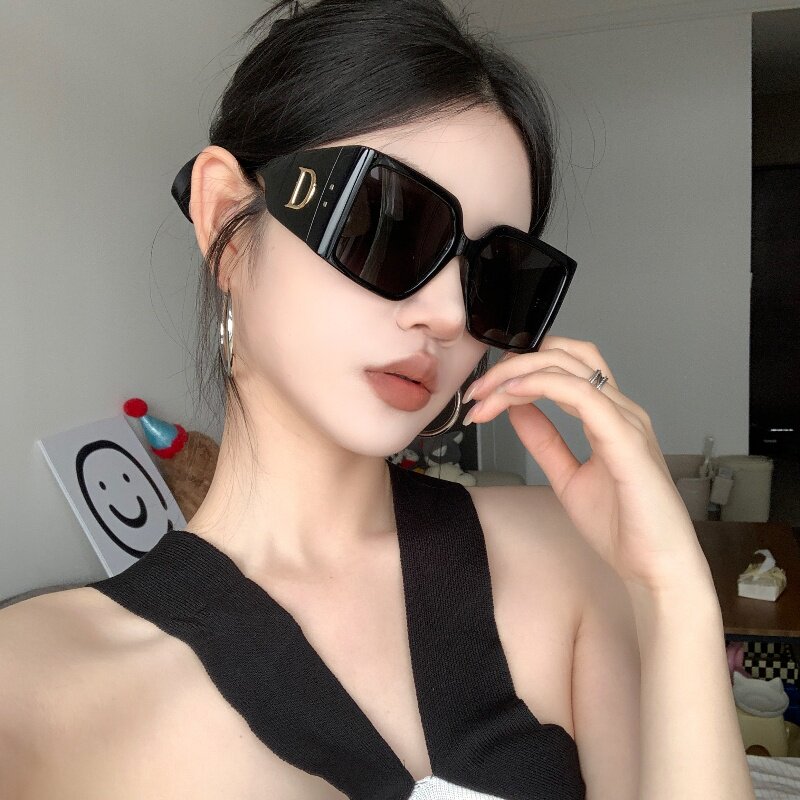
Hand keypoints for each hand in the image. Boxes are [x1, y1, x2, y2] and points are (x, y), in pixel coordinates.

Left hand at [462, 335, 710, 593]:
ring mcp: (626, 422)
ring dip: (519, 373)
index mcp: (609, 417)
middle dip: (514, 363)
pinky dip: (543, 386)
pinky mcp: (627, 440)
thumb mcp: (567, 477)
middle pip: (565, 355)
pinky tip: (514, 394)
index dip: (518, 371)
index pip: (562, 368)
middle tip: (479, 388)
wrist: (656, 568)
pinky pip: (583, 396)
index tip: (482, 395)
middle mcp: (620, 410)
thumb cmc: (625, 528)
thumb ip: (544, 441)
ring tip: (487, 393)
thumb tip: (517, 409)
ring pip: (569, 368)